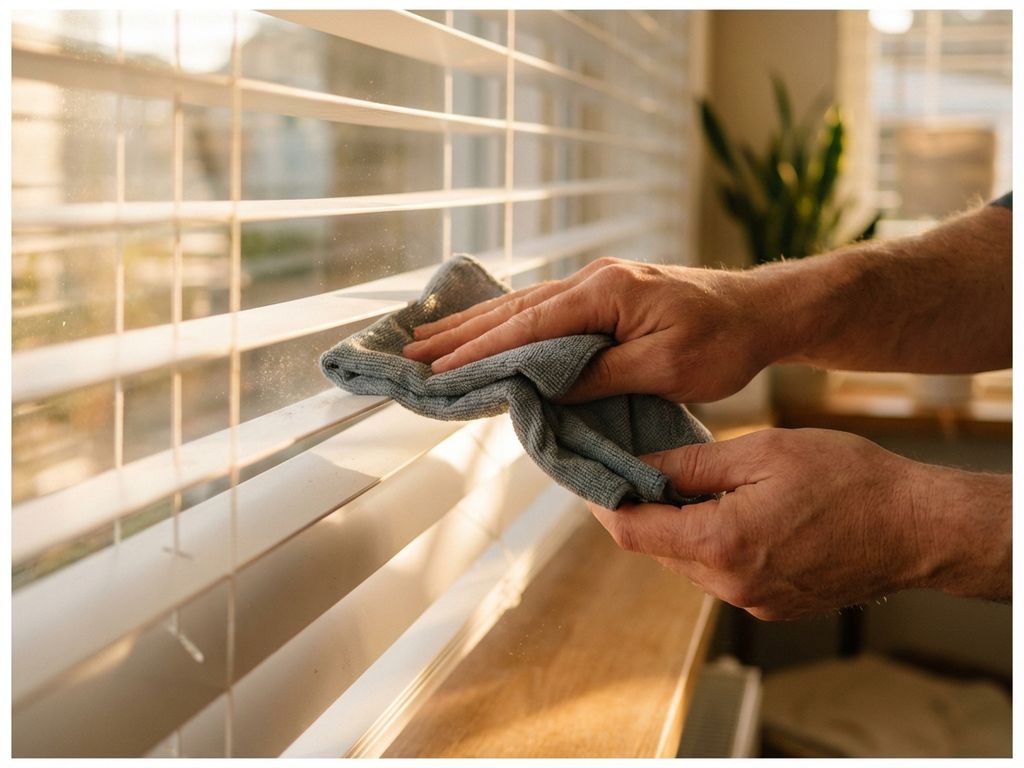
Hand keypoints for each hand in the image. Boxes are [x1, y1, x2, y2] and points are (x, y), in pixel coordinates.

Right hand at [402, 257, 781, 403]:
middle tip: (411, 351)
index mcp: (605, 293)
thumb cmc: (723, 341)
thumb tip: (544, 387)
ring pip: (523, 304)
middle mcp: (593, 279)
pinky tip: (487, 328)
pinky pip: (543, 307)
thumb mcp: (665, 367)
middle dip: (460, 333)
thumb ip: (601, 374)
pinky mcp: (605, 293)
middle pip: (513, 308)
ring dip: (476, 324)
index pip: (528, 326)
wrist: (761, 310)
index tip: (438, 371)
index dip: (479, 351)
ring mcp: (598, 282)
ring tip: (431, 338)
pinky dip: (507, 320)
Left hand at [586, 428, 1010, 619]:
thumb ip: (692, 464)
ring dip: (678, 526)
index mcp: (721, 544)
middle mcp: (730, 585)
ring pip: (688, 562)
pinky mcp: (773, 605)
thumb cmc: (850, 480)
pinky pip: (721, 574)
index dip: (602, 499)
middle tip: (636, 465)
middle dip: (642, 508)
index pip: (631, 530)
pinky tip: (728, 510)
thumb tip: (641, 466)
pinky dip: (711, 543)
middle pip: (657, 547)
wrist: (920, 528)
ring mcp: (753, 601)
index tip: (589, 474)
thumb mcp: (763, 452)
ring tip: (686, 483)